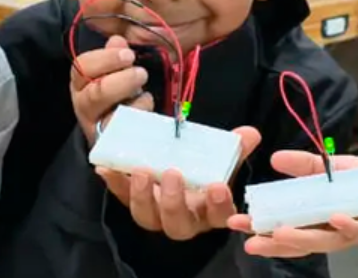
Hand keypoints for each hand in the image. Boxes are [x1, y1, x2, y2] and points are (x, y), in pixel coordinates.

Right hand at [71, 35, 154, 145]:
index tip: (128, 54)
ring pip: (110, 118)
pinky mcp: (112, 144)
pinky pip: (125, 135)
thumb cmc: (123, 89)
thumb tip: (117, 40)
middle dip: (122, 82)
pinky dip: (140, 120)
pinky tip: (147, 109)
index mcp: (82, 81)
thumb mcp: (118, 67)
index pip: (82, 66)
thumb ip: (116, 53)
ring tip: (145, 93)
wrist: (127, 130)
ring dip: (132, 104)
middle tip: (141, 74)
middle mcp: (84, 104)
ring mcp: (97, 127)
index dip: (105, 59)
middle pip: (95, 93)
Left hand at [97, 126, 261, 240]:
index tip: (218, 186)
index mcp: (209, 210)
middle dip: (174, 201)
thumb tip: (250, 134)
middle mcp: (183, 218)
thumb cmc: (202, 168)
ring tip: (141, 170)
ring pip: (147, 216)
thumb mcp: (220, 158)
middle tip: (173, 173)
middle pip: (177, 224)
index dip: (219, 206)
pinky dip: (115, 182)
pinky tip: (107, 167)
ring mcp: (156, 212)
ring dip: (142, 195)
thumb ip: (234, 148)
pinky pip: (121, 197)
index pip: (219, 216)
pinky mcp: (134, 201)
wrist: (176, 164)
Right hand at [228, 151, 357, 256]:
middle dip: (275, 240)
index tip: (237, 224)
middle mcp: (342, 229)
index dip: (266, 227)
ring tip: (279, 233)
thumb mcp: (342, 168)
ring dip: (305, 237)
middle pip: (305, 238)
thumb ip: (310, 166)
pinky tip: (334, 217)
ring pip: (331, 240)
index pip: (293, 224)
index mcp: (328, 216)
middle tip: (247, 239)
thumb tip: (275, 157)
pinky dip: (350, 225)